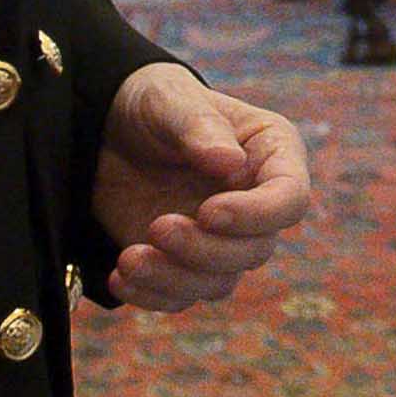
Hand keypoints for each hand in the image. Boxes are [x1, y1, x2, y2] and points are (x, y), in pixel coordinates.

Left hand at [91, 60, 317, 308]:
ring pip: (219, 281)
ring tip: (129, 259)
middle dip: (206, 249)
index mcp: (272, 156)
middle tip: (158, 227)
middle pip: (255, 250)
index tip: (209, 212)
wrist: (106, 129)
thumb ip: (200, 126)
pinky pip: (181, 296)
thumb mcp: (170, 100)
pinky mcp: (184, 262)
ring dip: (175, 278)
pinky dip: (151, 294)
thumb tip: (232, 164)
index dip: (257, 215)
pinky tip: (119, 276)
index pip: (289, 199)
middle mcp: (255, 203)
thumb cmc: (153, 103)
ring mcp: (221, 238)